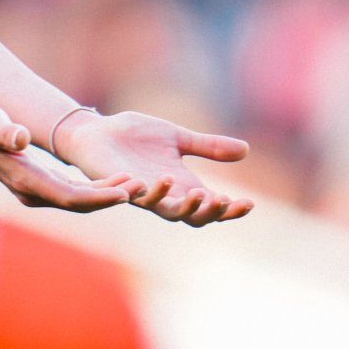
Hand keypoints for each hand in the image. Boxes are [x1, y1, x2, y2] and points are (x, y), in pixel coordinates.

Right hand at [0, 137, 138, 212]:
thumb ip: (5, 132)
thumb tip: (20, 138)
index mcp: (26, 181)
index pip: (69, 197)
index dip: (99, 197)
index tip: (126, 194)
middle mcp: (33, 193)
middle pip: (80, 203)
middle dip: (112, 197)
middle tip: (144, 187)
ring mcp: (37, 192)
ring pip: (80, 200)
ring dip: (108, 194)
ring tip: (139, 185)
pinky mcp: (42, 185)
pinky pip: (75, 193)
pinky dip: (96, 189)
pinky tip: (118, 181)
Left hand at [56, 110, 253, 226]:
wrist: (99, 131)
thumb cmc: (137, 137)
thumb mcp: (179, 138)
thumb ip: (209, 147)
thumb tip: (246, 150)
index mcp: (181, 186)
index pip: (210, 206)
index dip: (230, 209)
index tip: (249, 203)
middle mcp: (165, 195)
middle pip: (193, 217)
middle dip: (211, 212)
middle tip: (225, 200)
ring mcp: (142, 193)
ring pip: (166, 211)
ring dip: (184, 204)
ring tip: (199, 193)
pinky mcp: (119, 185)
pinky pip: (135, 195)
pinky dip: (149, 191)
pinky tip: (160, 180)